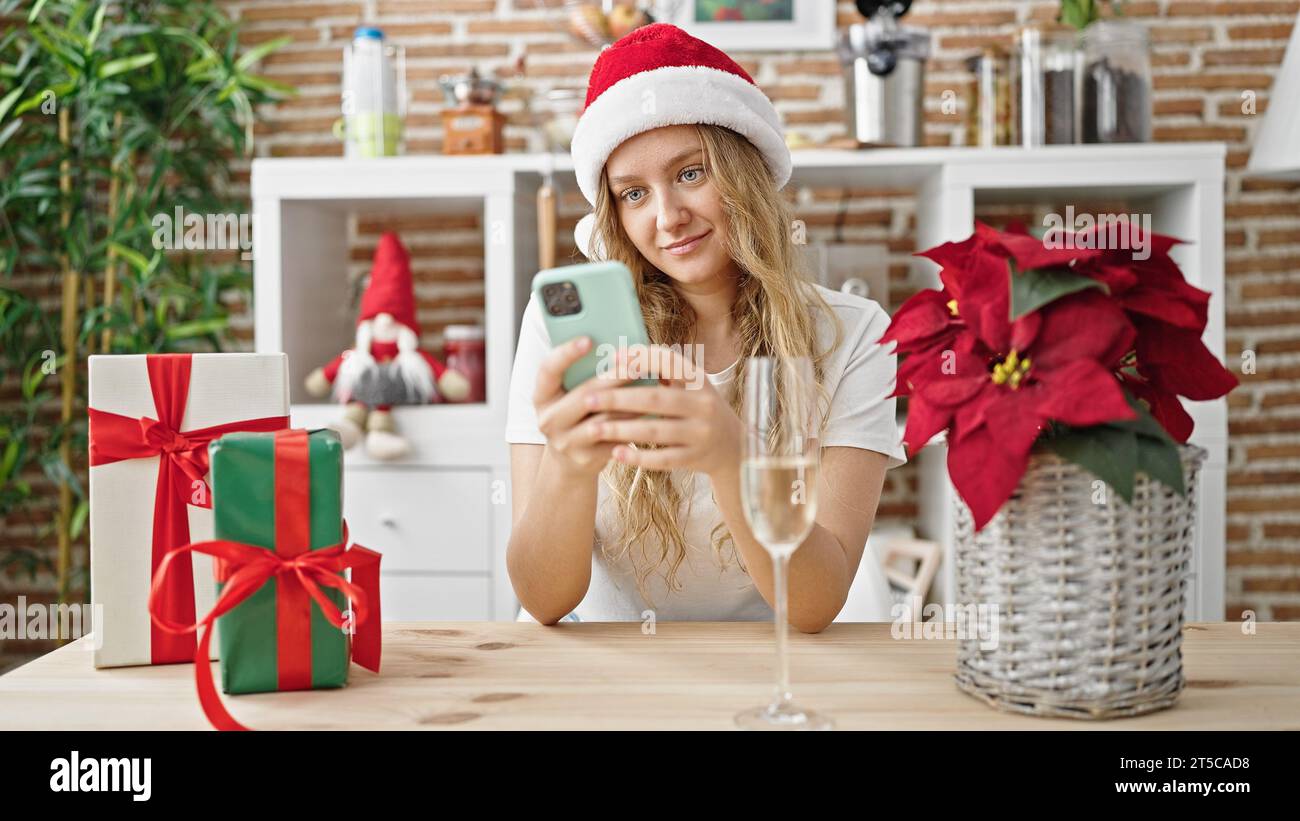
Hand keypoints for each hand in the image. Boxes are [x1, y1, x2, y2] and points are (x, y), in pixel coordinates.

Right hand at [533, 335, 638, 478]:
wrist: (569, 463)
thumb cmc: (575, 416)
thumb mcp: (567, 396)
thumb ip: (582, 375)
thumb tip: (617, 349)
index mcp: (542, 397)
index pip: (548, 370)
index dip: (566, 354)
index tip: (588, 339)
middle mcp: (548, 420)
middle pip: (584, 395)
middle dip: (614, 377)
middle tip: (638, 363)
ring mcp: (565, 442)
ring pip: (603, 418)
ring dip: (630, 402)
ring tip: (651, 385)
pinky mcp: (586, 458)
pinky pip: (615, 437)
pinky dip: (633, 423)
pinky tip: (650, 412)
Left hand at [585, 344, 742, 479]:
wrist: (734, 447)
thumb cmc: (700, 409)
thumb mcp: (693, 385)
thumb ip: (664, 370)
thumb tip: (622, 355)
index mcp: (700, 381)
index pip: (670, 362)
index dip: (642, 358)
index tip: (613, 359)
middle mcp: (704, 405)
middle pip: (655, 399)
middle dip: (619, 398)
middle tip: (589, 398)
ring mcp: (700, 433)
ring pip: (655, 431)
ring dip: (622, 429)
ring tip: (595, 428)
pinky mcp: (694, 458)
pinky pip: (662, 459)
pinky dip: (638, 457)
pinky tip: (616, 453)